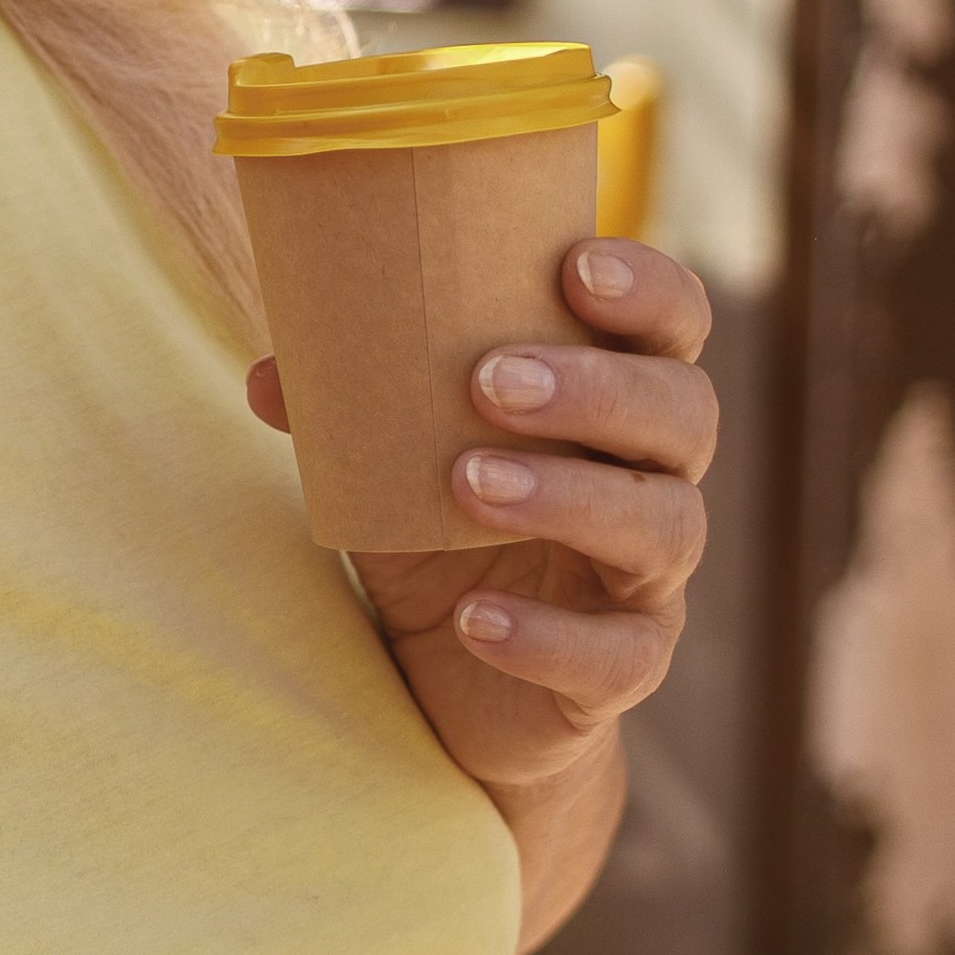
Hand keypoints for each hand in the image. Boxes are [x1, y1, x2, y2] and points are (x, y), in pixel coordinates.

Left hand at [244, 237, 715, 800]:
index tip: (574, 267)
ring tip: (469, 483)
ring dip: (570, 496)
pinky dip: (547, 637)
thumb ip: (345, 411)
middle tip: (492, 381)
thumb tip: (270, 373)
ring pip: (661, 525)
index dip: (646, 291)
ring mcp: (650, 579)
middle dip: (597, 389)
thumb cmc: (438, 535)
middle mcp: (654, 480)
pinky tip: (476, 619)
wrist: (457, 688)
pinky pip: (617, 656)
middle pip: (684, 414)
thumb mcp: (389, 465)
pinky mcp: (626, 669)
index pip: (671, 327)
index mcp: (615, 405)